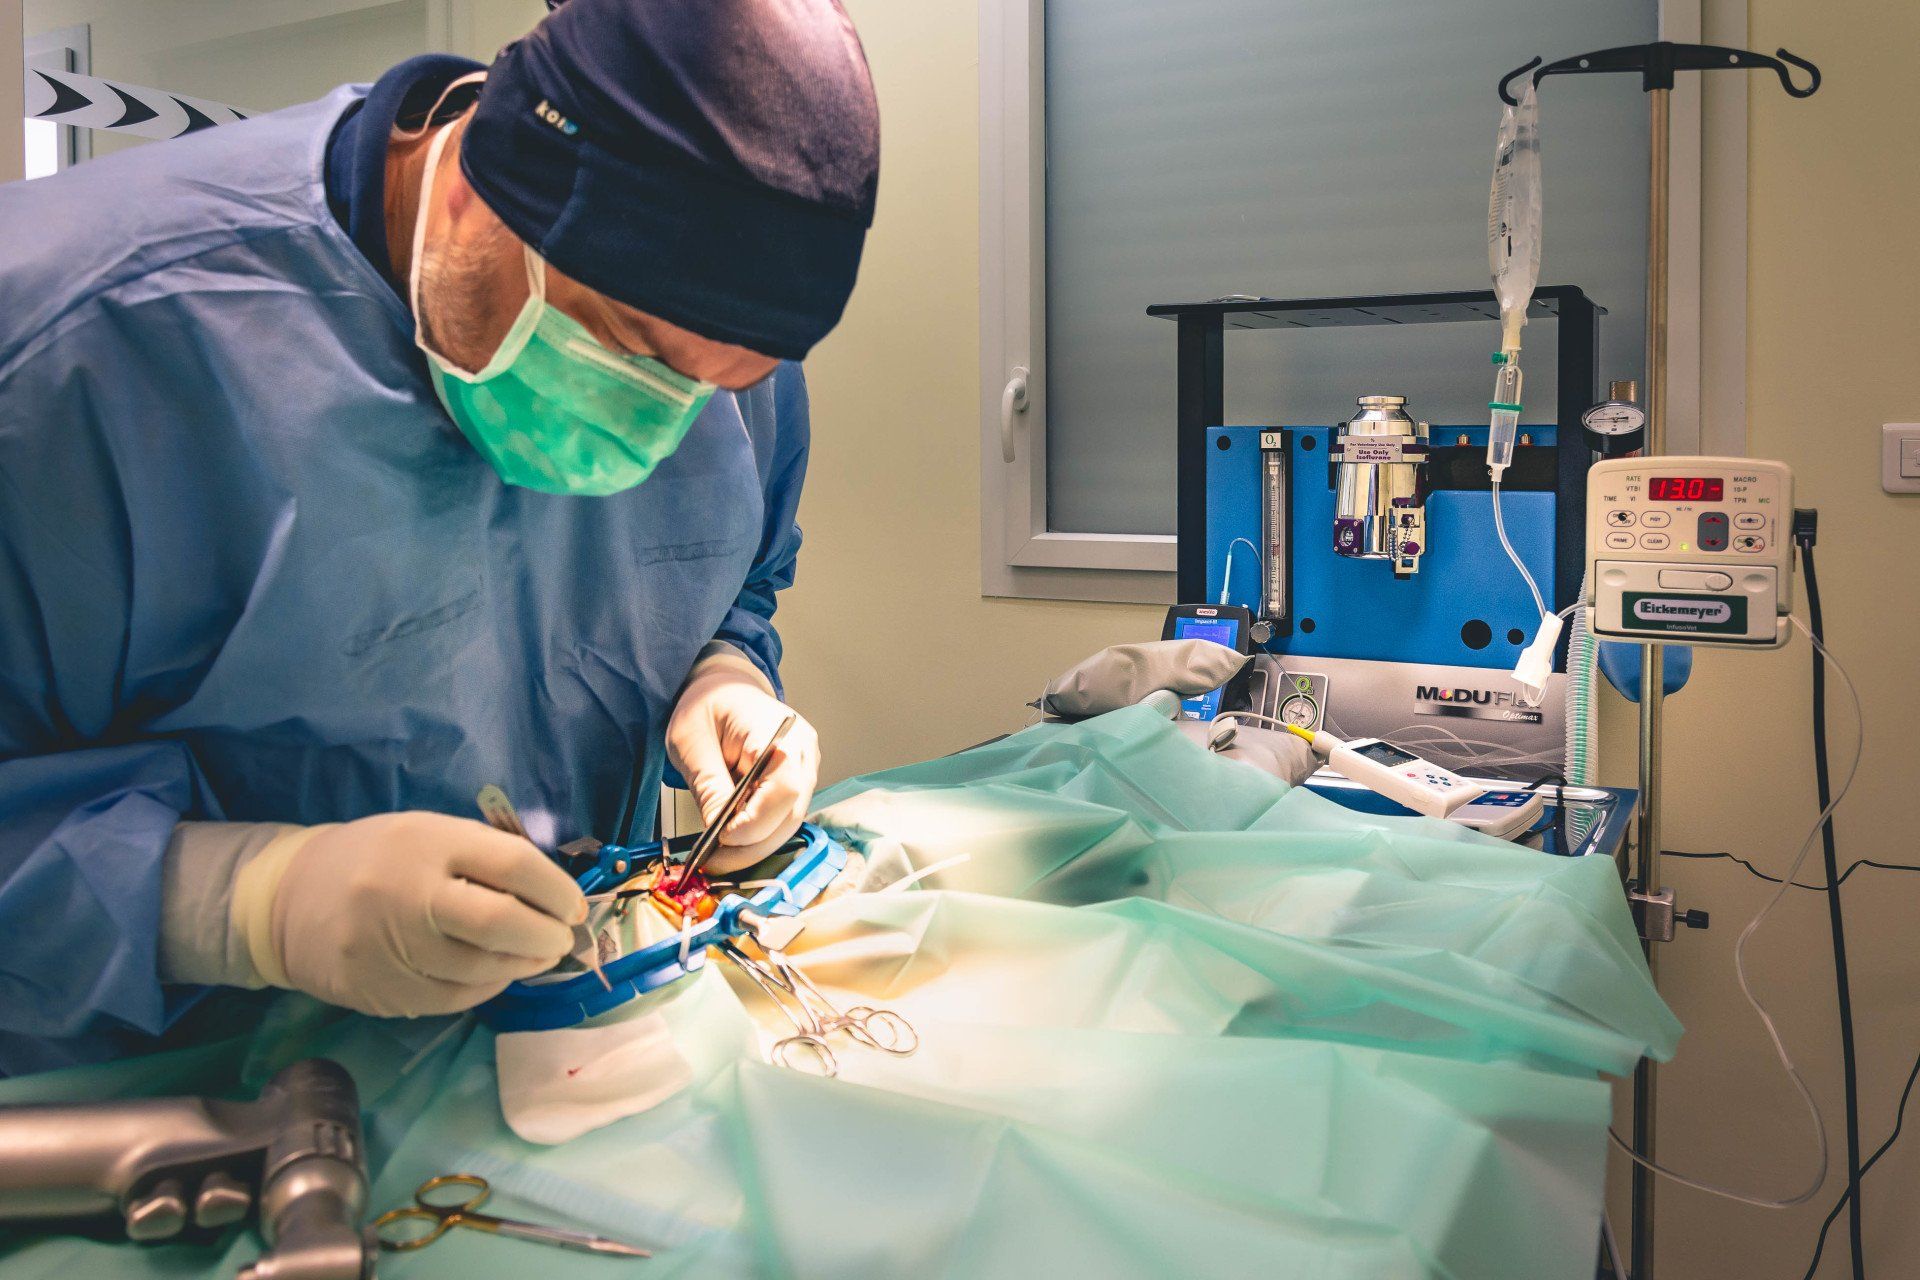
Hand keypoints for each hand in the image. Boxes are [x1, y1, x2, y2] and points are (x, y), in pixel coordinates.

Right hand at [241, 812, 586, 1017]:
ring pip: (480, 969)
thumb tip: (554, 896)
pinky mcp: (380, 991)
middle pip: (499, 923)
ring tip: (535, 955)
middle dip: (545, 935)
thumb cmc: (378, 859)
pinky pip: (453, 998)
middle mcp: (407, 894)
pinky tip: (495, 972)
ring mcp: (390, 948)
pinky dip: (487, 986)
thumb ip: (485, 858)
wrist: (288, 900)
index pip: (511, 865)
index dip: (555, 889)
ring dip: (522, 965)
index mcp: (426, 843)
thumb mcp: (428, 834)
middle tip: (561, 937)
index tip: (572, 905)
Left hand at [665, 646, 820, 872]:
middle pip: (790, 813)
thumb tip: (717, 831)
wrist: (721, 687)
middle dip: (753, 844)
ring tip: (719, 857)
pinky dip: (759, 834)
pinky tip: (732, 842)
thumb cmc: (706, 705)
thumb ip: (709, 786)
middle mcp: (803, 750)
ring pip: (789, 821)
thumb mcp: (692, 742)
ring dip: (756, 845)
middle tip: (715, 862)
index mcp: (780, 731)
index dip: (757, 820)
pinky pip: (783, 816)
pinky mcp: (795, 782)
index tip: (723, 838)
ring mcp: (804, 767)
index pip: (783, 788)